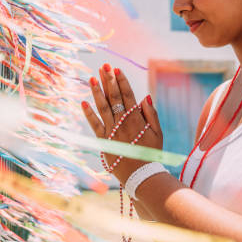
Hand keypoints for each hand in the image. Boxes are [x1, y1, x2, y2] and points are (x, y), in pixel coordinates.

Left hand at [81, 63, 163, 184]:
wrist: (141, 175)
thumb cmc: (151, 154)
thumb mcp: (158, 133)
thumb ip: (151, 114)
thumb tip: (145, 96)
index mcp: (137, 119)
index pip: (128, 95)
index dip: (122, 81)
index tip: (116, 69)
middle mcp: (123, 122)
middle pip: (114, 97)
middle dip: (108, 80)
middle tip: (104, 66)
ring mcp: (112, 131)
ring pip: (103, 107)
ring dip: (97, 91)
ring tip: (92, 77)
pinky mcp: (104, 141)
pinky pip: (94, 124)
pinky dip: (88, 113)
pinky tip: (83, 101)